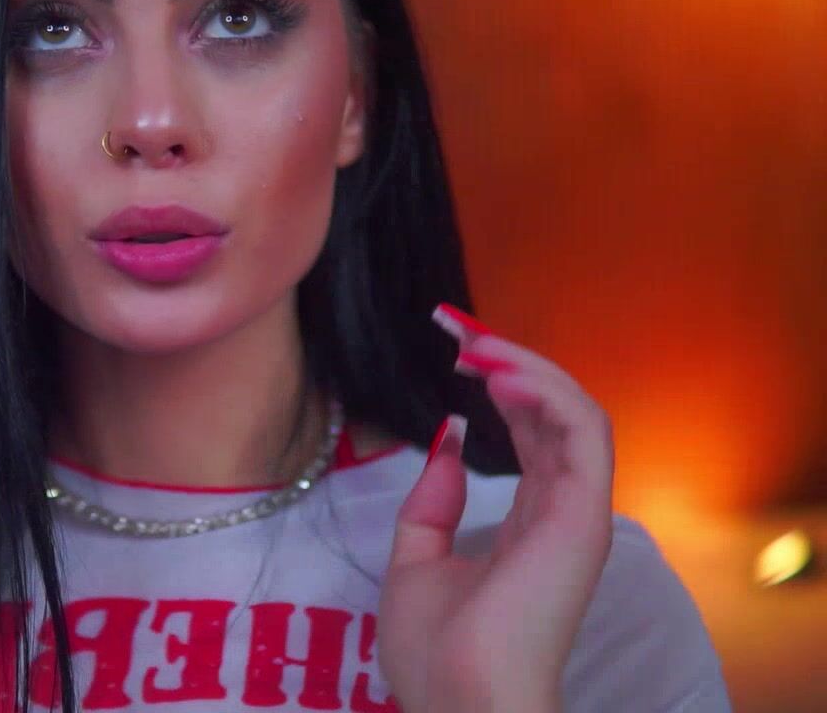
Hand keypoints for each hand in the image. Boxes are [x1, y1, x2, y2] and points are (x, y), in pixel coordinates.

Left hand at [377, 303, 614, 712]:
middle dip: (506, 360)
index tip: (451, 346)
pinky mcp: (584, 515)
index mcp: (530, 522)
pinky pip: (584, 434)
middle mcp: (561, 510)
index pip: (527, 432)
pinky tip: (497, 375)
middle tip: (454, 326)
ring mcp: (577, 512)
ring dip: (525, 367)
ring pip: (574, 412)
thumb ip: (433, 501)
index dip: (497, 383)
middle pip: (550, 412)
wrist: (456, 700)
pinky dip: (547, 394)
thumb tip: (446, 438)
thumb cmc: (435, 649)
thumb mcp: (416, 558)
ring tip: (473, 344)